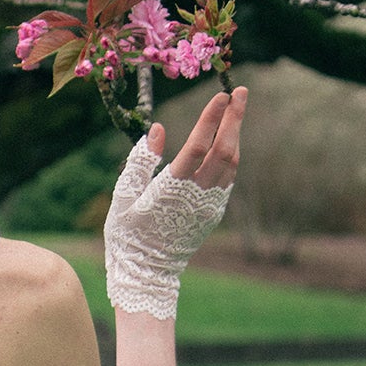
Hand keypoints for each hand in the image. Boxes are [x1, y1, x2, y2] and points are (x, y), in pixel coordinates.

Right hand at [103, 84, 246, 319]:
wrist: (147, 273)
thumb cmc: (127, 234)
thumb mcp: (123, 197)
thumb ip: (141, 162)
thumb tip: (157, 130)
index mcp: (172, 189)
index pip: (199, 146)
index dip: (212, 119)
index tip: (221, 96)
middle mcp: (197, 196)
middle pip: (224, 150)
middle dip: (235, 119)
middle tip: (241, 92)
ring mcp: (209, 206)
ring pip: (231, 164)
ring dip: (235, 135)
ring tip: (236, 112)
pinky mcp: (214, 214)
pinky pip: (228, 179)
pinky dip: (231, 156)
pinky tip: (228, 143)